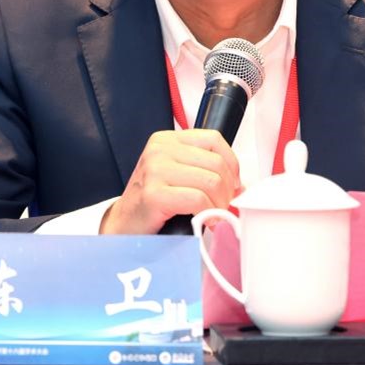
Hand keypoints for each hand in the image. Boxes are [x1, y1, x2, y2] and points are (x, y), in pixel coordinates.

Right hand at [100, 129, 241, 234]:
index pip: (214, 139)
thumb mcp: (178, 176)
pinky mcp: (154, 193)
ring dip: (218, 204)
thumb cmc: (152, 202)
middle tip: (222, 206)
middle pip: (216, 163)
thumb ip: (205, 171)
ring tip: (212, 215)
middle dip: (227, 190)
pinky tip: (203, 220)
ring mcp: (155, 169)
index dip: (231, 164)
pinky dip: (207, 213)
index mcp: (167, 140)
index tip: (231, 184)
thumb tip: (241, 185)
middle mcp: (160, 149)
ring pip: (210, 182)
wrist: (124, 225)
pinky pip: (197, 200)